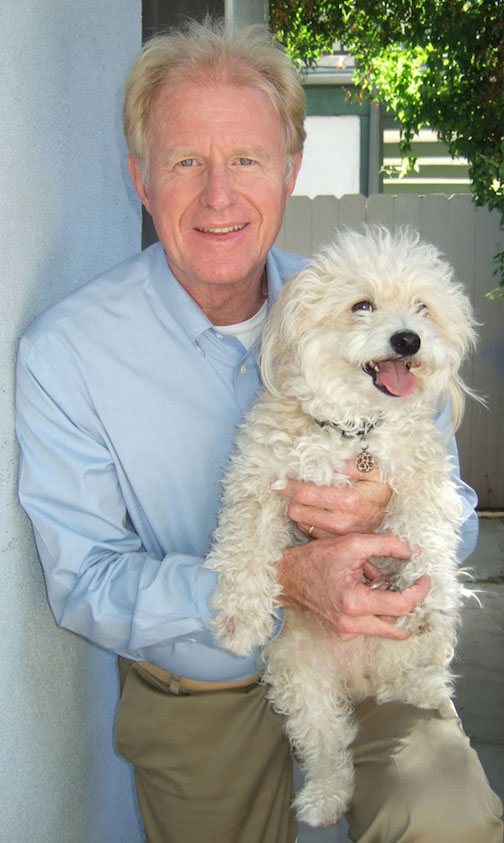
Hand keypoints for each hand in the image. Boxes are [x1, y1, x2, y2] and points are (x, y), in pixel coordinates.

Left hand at [276, 460, 391, 536]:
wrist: (388, 513)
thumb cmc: (377, 487)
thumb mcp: (373, 469)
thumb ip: (353, 464)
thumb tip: (332, 463)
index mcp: (348, 501)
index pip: (305, 493)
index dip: (286, 484)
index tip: (276, 478)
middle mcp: (342, 522)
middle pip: (296, 510)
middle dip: (291, 496)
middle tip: (290, 484)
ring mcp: (337, 536)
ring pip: (299, 521)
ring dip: (298, 508)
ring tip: (306, 497)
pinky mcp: (333, 543)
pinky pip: (307, 530)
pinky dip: (307, 519)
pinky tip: (315, 510)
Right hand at [277, 532, 428, 640]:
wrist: (287, 578)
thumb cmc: (315, 560)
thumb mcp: (352, 544)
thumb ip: (385, 545)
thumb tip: (412, 550)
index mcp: (354, 602)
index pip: (402, 605)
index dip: (419, 592)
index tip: (425, 579)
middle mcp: (351, 624)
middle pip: (399, 626)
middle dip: (410, 606)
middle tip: (414, 587)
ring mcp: (346, 632)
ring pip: (385, 627)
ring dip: (391, 606)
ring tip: (380, 580)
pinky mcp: (343, 633)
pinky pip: (370, 626)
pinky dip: (376, 609)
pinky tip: (366, 588)